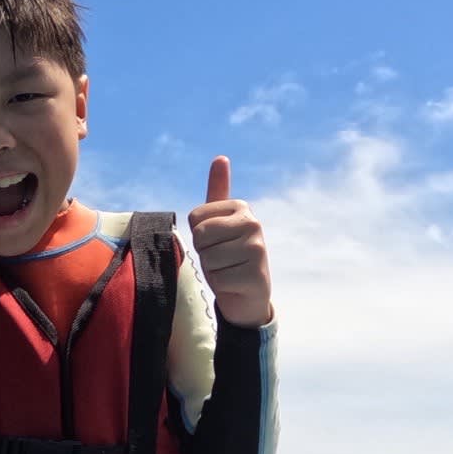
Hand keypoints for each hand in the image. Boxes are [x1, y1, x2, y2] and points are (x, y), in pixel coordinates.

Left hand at [186, 156, 272, 328]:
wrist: (248, 295)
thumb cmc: (228, 256)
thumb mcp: (220, 223)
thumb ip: (218, 192)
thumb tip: (220, 158)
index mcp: (242, 207)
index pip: (195, 217)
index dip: (199, 235)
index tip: (217, 242)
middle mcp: (253, 224)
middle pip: (200, 236)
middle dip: (205, 252)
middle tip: (222, 258)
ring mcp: (256, 249)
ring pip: (208, 258)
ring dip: (213, 270)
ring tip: (228, 270)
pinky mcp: (254, 274)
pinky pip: (218, 278)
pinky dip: (221, 286)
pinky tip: (235, 284)